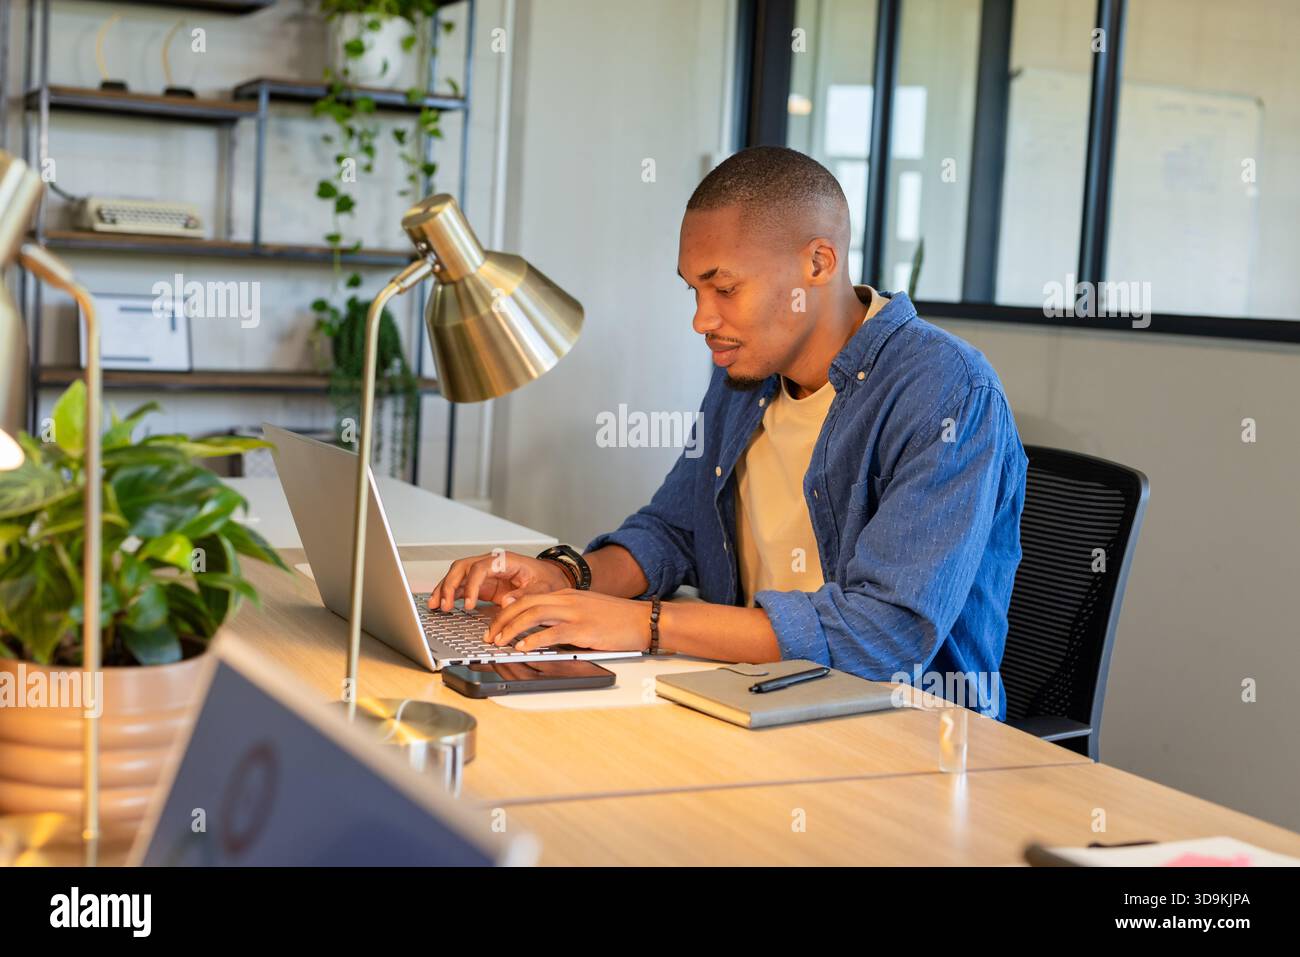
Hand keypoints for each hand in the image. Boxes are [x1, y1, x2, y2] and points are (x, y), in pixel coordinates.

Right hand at [431, 550, 570, 610]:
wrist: (552, 578)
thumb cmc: (548, 580)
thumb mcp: (544, 589)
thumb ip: (526, 595)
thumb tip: (507, 602)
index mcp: (506, 561)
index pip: (480, 568)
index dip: (471, 585)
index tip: (468, 604)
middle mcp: (492, 563)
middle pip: (463, 567)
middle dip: (450, 584)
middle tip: (444, 604)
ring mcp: (486, 574)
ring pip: (458, 575)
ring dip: (445, 588)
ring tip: (436, 605)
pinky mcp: (484, 585)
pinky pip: (461, 586)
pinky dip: (450, 594)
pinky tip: (440, 604)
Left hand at [485, 589, 653, 652]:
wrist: (644, 619)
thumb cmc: (619, 618)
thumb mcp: (587, 610)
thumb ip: (565, 615)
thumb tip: (543, 631)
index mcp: (567, 595)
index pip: (529, 598)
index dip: (508, 610)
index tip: (496, 623)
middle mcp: (568, 600)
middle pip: (525, 604)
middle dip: (502, 619)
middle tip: (490, 635)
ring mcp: (575, 613)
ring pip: (532, 615)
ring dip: (511, 629)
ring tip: (499, 642)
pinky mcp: (583, 629)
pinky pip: (551, 633)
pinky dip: (532, 641)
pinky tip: (522, 648)